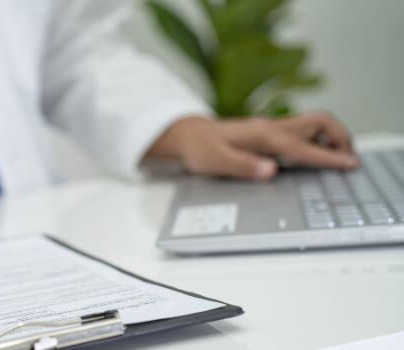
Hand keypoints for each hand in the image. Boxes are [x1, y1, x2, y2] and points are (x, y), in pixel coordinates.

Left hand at [146, 111, 358, 179]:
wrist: (188, 137)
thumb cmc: (201, 149)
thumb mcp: (217, 161)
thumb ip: (244, 166)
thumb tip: (270, 171)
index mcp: (264, 136)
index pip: (305, 147)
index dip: (330, 158)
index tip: (350, 165)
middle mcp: (272, 128)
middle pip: (320, 122)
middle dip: (341, 138)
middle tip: (349, 160)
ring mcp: (273, 129)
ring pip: (315, 125)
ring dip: (332, 138)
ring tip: (339, 159)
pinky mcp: (271, 133)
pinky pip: (304, 133)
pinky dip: (319, 141)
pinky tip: (316, 156)